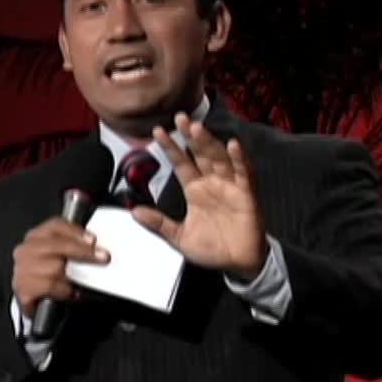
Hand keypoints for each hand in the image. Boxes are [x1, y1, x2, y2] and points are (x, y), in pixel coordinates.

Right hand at [11, 217, 109, 318]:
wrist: (31, 297)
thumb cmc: (48, 274)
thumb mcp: (60, 256)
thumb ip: (75, 247)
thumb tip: (98, 248)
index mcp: (36, 236)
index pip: (55, 226)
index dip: (75, 231)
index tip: (93, 240)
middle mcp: (26, 250)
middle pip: (56, 245)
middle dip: (83, 251)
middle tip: (102, 257)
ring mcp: (22, 270)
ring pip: (54, 268)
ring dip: (72, 276)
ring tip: (80, 281)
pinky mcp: (23, 289)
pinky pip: (49, 287)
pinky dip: (63, 290)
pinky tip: (69, 292)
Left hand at [132, 112, 267, 279]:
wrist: (238, 264)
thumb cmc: (212, 248)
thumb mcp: (180, 237)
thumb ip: (159, 223)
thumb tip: (135, 212)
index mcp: (194, 189)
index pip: (180, 163)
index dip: (170, 147)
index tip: (157, 132)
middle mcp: (211, 182)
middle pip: (199, 153)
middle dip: (189, 135)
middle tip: (179, 117)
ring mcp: (229, 185)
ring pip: (218, 158)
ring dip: (209, 142)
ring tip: (197, 128)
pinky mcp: (246, 194)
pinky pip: (243, 173)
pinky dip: (238, 159)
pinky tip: (232, 145)